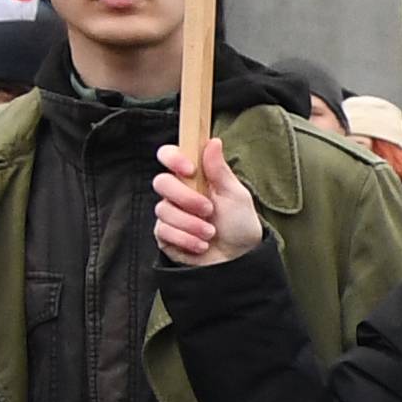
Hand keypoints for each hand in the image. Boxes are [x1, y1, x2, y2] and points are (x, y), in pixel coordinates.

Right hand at [151, 136, 262, 267]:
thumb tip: (213, 141)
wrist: (237, 260)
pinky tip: (202, 245)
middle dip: (186, 199)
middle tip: (208, 210)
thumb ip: (220, 170)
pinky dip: (186, 239)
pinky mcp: (165, 235)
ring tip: (211, 233)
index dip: (173, 158)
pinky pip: (164, 231)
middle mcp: (178, 192)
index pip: (169, 156)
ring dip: (191, 224)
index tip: (189, 169)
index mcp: (194, 177)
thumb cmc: (239, 225)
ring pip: (164, 210)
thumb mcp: (235, 195)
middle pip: (161, 182)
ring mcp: (169, 214)